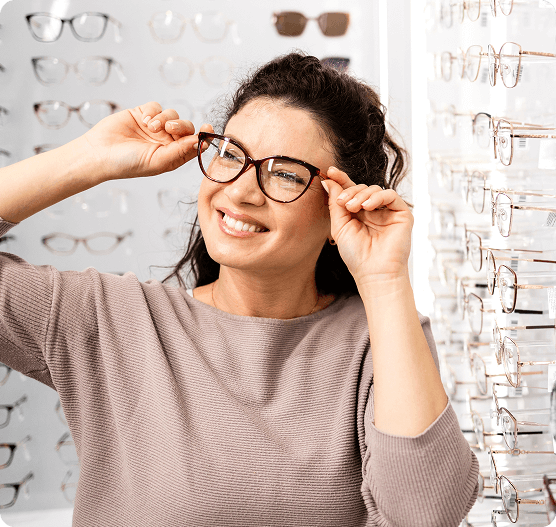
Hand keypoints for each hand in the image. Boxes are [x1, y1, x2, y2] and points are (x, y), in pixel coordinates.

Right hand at [79, 101, 213, 180]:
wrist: (99, 153)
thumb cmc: (128, 164)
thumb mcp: (158, 161)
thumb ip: (180, 151)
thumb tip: (201, 142)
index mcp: (173, 156)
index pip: (195, 144)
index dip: (204, 136)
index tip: (208, 128)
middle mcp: (166, 142)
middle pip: (186, 127)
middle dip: (181, 125)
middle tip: (169, 129)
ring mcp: (155, 127)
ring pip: (173, 115)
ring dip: (164, 118)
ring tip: (150, 127)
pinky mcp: (143, 114)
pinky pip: (157, 106)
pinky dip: (153, 111)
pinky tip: (143, 120)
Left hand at [322, 167, 413, 285]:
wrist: (373, 272)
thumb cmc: (356, 255)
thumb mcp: (339, 227)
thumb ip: (335, 204)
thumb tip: (328, 181)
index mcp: (358, 213)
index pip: (350, 191)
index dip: (341, 179)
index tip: (330, 171)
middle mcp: (373, 211)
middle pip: (361, 188)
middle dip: (349, 191)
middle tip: (343, 202)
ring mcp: (387, 212)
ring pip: (374, 189)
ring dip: (361, 195)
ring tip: (353, 208)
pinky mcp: (401, 214)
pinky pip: (390, 195)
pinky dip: (378, 197)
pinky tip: (368, 207)